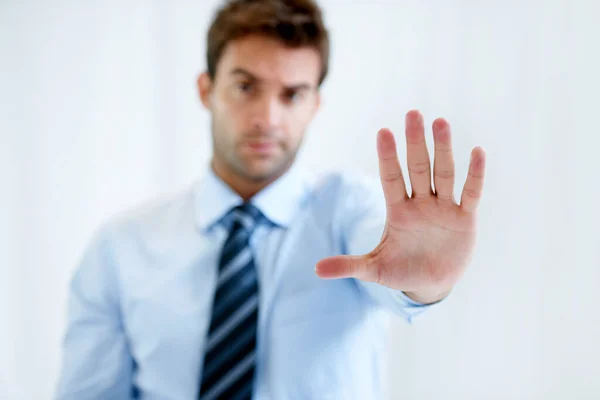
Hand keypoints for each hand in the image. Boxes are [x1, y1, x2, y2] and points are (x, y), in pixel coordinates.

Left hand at [315, 110, 485, 303]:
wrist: (430, 283)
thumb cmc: (401, 271)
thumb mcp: (374, 269)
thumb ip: (348, 265)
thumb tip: (316, 269)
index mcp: (398, 211)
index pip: (391, 179)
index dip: (388, 157)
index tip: (383, 132)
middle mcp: (420, 203)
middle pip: (418, 168)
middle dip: (415, 143)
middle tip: (413, 114)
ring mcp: (443, 208)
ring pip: (443, 174)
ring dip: (443, 149)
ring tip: (440, 122)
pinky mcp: (464, 218)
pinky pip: (471, 193)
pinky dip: (475, 175)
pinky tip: (477, 152)